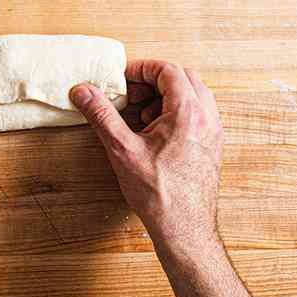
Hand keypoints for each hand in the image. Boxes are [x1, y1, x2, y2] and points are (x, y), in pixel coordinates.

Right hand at [71, 60, 223, 257]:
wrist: (184, 226)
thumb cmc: (158, 193)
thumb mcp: (121, 149)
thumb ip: (101, 115)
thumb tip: (84, 91)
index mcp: (188, 112)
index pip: (167, 70)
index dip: (141, 69)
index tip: (121, 78)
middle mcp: (207, 116)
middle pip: (183, 78)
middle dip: (153, 81)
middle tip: (129, 95)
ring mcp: (213, 131)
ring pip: (193, 95)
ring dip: (164, 97)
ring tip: (140, 116)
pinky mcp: (211, 145)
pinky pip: (197, 114)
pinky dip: (175, 112)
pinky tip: (154, 134)